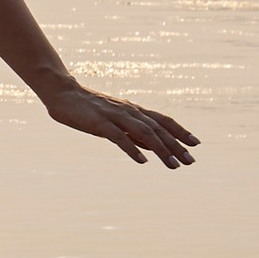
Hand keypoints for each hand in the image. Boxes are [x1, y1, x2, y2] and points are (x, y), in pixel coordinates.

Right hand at [40, 79, 197, 168]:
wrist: (62, 93)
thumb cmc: (88, 108)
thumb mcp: (115, 120)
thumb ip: (134, 133)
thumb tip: (153, 148)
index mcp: (133, 110)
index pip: (162, 120)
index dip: (180, 131)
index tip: (196, 144)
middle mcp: (129, 111)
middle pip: (157, 129)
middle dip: (176, 145)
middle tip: (190, 161)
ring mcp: (115, 116)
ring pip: (144, 133)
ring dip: (160, 149)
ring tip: (173, 165)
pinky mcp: (99, 123)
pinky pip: (119, 137)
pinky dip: (132, 148)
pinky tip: (142, 161)